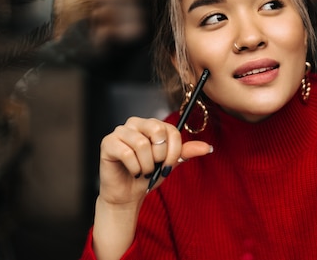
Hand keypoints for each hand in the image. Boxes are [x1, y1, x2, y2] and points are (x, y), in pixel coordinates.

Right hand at [97, 116, 212, 206]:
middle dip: (160, 156)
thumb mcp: (170, 163)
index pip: (171, 130)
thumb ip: (186, 152)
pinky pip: (127, 153)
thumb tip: (208, 147)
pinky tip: (132, 172)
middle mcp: (136, 123)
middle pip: (158, 131)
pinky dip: (134, 167)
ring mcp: (120, 131)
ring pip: (142, 144)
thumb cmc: (148, 175)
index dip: (174, 151)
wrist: (128, 194)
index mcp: (152, 124)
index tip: (169, 165)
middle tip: (154, 167)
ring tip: (142, 171)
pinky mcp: (108, 142)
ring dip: (146, 165)